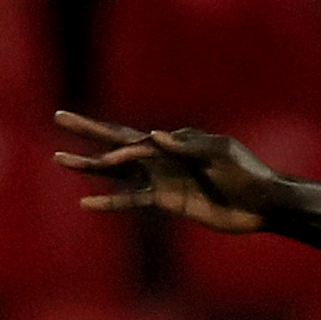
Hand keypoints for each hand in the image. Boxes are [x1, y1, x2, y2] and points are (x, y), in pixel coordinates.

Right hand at [54, 111, 288, 234]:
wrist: (261, 203)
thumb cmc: (245, 173)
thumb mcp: (221, 155)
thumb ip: (189, 146)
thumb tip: (154, 135)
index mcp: (173, 141)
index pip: (136, 139)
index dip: (122, 147)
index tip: (112, 157)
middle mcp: (162, 156)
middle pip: (116, 141)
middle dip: (87, 130)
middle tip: (58, 116)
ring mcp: (161, 178)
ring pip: (116, 171)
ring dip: (89, 165)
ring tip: (58, 158)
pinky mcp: (167, 200)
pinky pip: (131, 200)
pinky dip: (110, 202)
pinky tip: (86, 203)